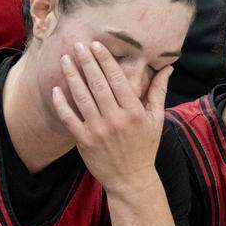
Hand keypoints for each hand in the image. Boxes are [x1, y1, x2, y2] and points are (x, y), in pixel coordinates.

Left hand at [51, 40, 171, 195]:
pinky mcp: (84, 141)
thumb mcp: (156, 119)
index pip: (117, 79)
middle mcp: (115, 118)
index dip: (105, 60)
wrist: (131, 180)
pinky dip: (61, 103)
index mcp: (134, 111)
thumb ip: (158, 91)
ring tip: (65, 60)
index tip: (96, 45)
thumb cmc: (145, 147)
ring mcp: (98, 130)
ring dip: (72, 76)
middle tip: (77, 45)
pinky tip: (57, 89)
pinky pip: (69, 118)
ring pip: (82, 97)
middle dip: (86, 62)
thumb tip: (168, 67)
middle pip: (97, 84)